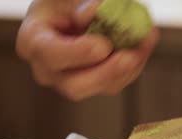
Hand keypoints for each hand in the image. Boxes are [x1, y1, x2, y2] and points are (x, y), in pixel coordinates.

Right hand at [16, 0, 158, 100]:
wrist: (74, 14)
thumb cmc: (67, 3)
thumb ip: (82, 3)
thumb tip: (97, 12)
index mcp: (34, 42)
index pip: (50, 55)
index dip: (77, 53)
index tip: (103, 45)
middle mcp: (50, 70)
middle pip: (76, 86)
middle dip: (107, 72)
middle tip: (130, 56)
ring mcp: (74, 81)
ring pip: (103, 86)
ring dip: (131, 66)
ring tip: (147, 40)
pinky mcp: (97, 84)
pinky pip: (118, 82)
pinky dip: (136, 64)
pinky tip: (144, 45)